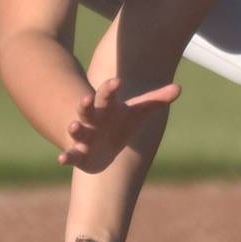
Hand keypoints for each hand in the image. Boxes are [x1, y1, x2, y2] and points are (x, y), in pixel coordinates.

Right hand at [57, 77, 180, 173]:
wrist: (102, 146)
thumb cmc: (120, 123)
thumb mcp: (138, 112)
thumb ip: (156, 100)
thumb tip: (179, 88)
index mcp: (106, 107)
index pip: (107, 94)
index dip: (111, 88)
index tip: (117, 81)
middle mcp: (92, 120)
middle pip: (87, 110)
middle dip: (85, 105)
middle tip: (86, 99)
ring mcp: (85, 136)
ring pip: (78, 131)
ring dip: (75, 129)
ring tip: (73, 126)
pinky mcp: (79, 154)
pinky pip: (72, 155)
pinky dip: (67, 157)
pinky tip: (61, 160)